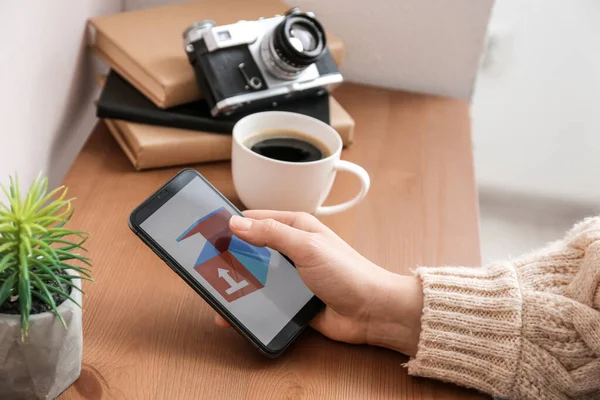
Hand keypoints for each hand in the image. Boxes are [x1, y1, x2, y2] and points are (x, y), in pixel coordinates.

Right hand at [215, 210, 423, 355]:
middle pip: (252, 250)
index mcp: (297, 228)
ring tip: (214, 293)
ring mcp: (292, 277)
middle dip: (230, 258)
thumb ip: (271, 233)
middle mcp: (293, 250)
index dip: (232, 225)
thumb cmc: (348, 273)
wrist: (372, 312)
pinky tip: (234, 313)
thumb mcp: (307, 246)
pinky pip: (265, 301)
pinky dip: (250, 306)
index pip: (256, 220)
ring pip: (256, 277)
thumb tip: (236, 223)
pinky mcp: (293, 301)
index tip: (207, 232)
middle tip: (204, 266)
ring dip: (238, 284)